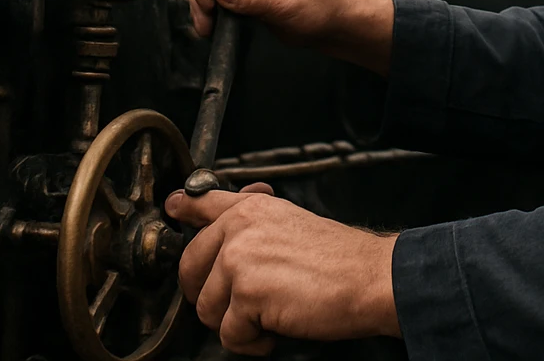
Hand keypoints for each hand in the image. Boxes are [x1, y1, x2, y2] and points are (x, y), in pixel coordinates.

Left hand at [165, 187, 399, 354]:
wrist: (369, 277)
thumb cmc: (339, 258)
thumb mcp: (290, 222)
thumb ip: (253, 224)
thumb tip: (228, 230)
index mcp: (251, 209)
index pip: (201, 202)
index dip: (183, 209)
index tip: (174, 208)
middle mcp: (239, 229)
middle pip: (190, 269)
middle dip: (211, 295)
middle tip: (241, 303)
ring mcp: (239, 260)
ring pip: (206, 308)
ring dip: (235, 322)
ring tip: (269, 314)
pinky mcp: (246, 294)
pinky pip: (228, 335)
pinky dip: (252, 342)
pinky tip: (277, 327)